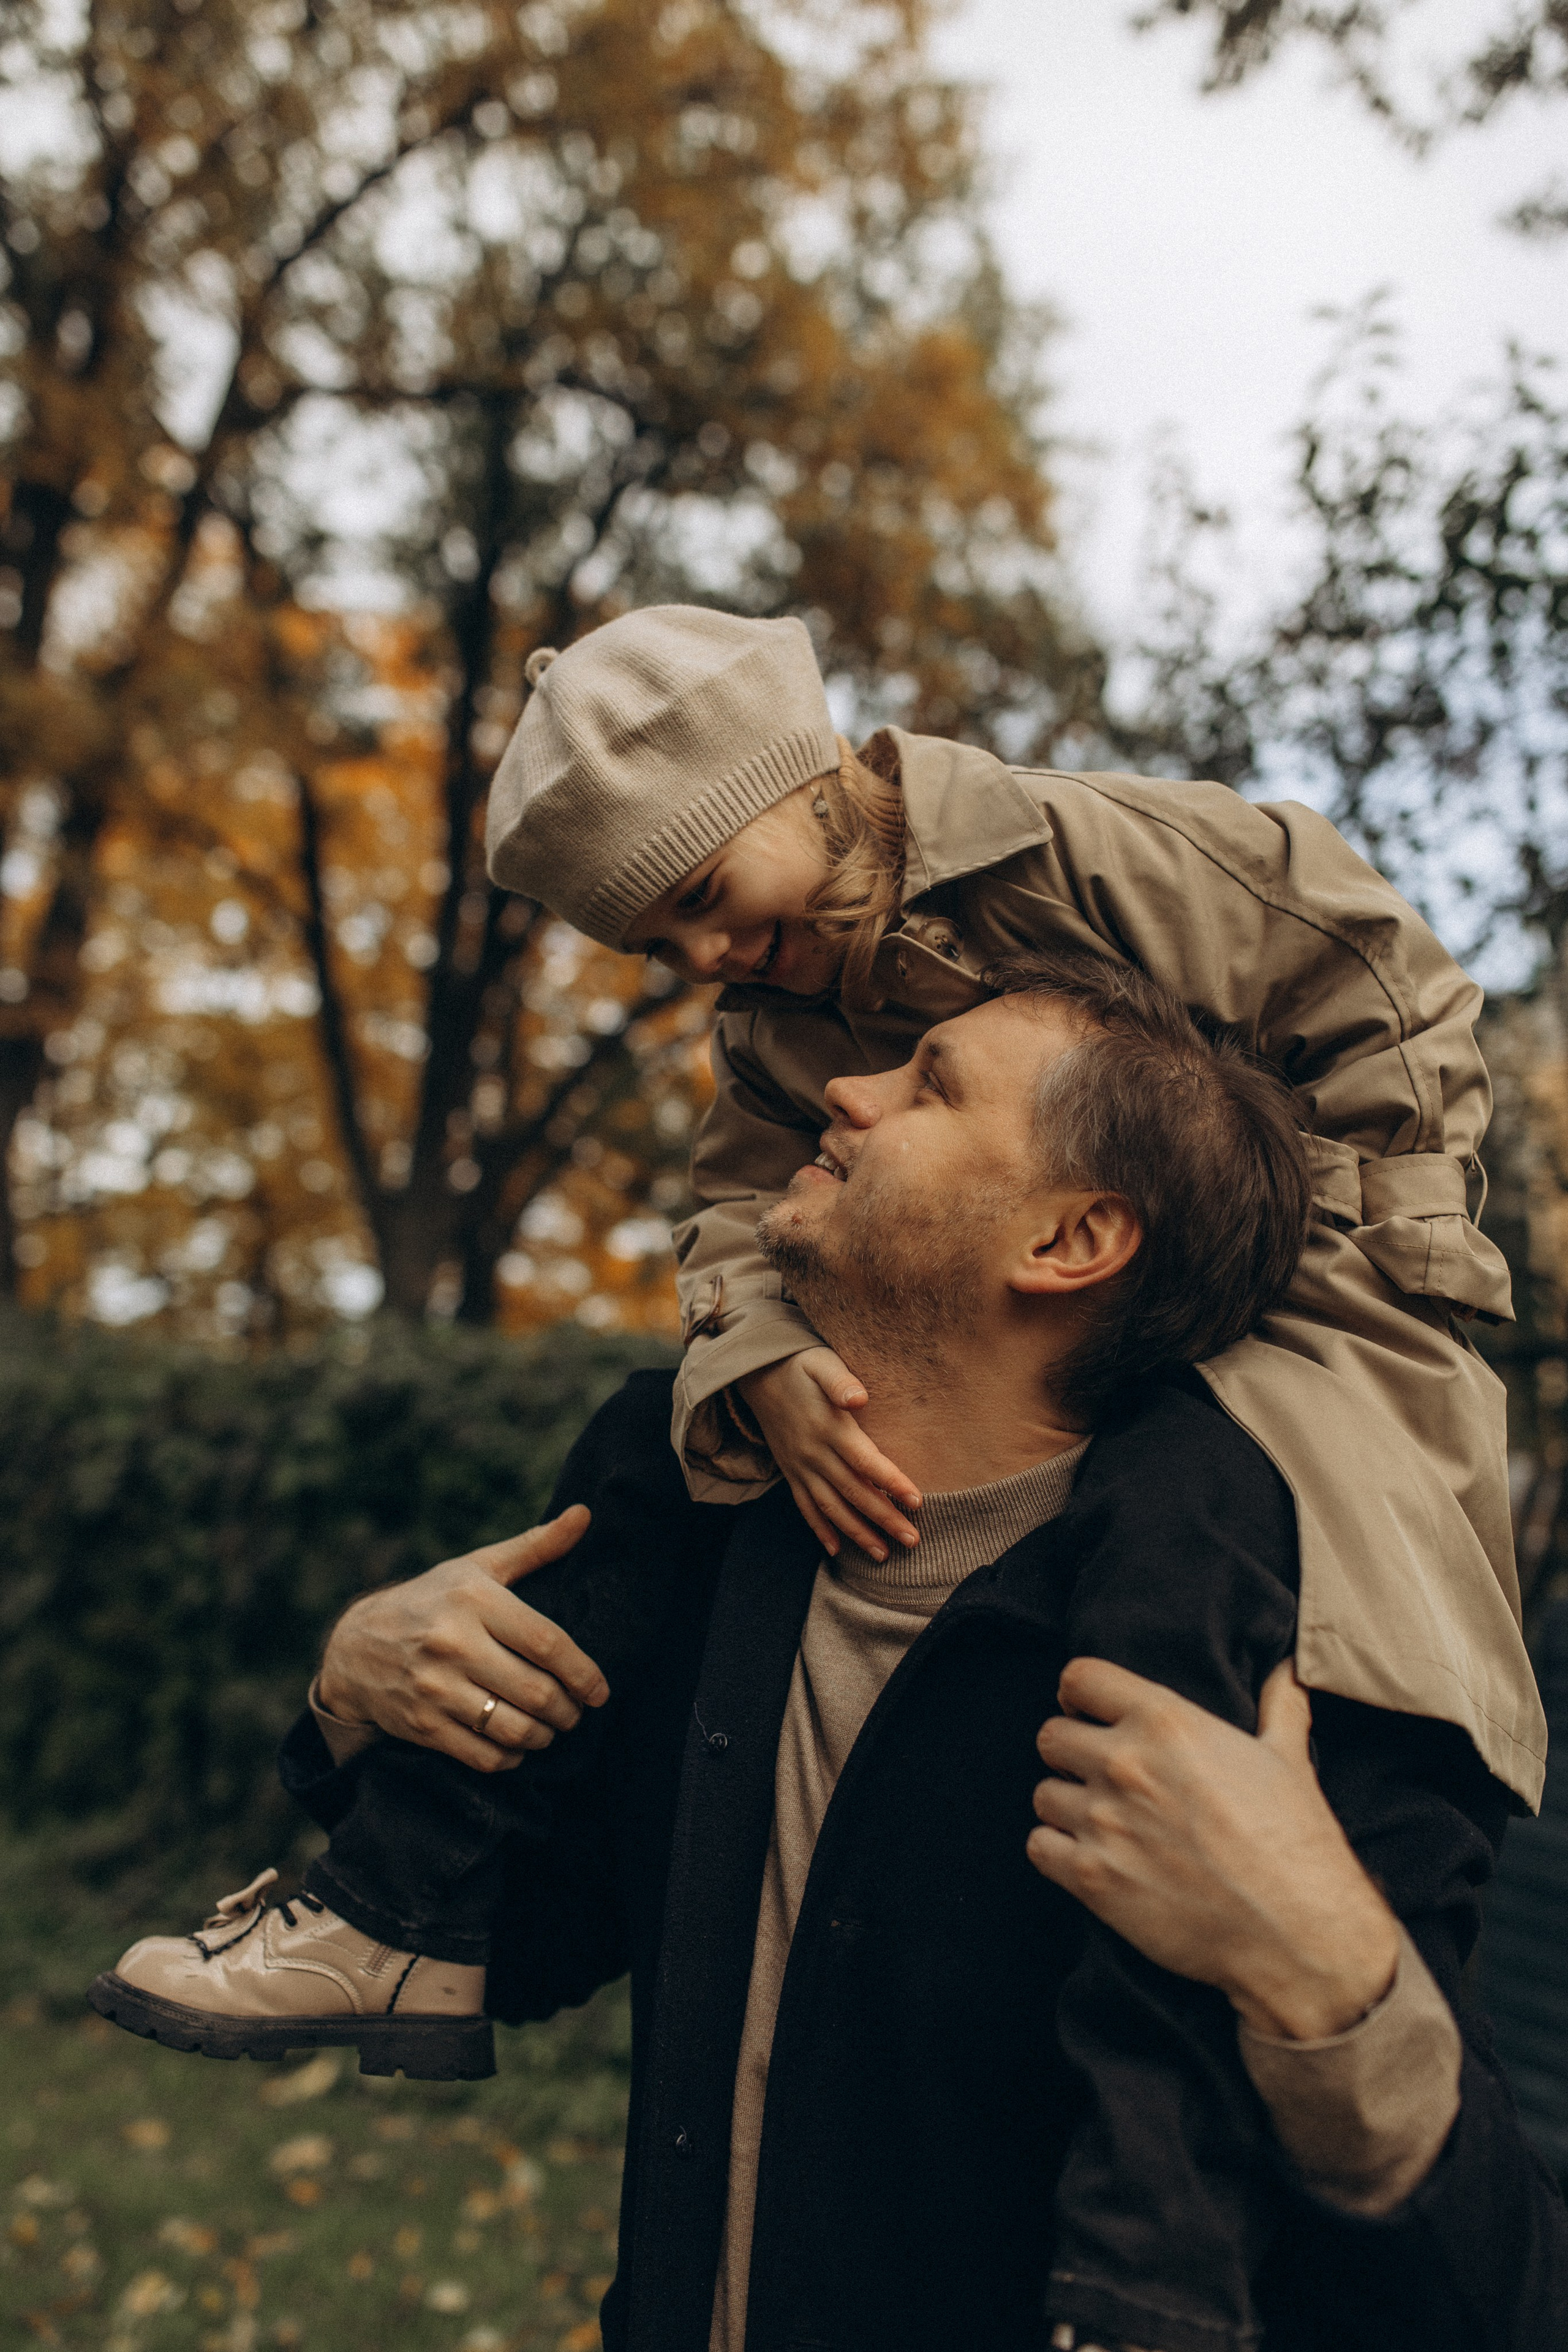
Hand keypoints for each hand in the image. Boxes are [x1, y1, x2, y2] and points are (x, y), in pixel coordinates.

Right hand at [316, 1507, 608, 1775]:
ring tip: (553, 1728)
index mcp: (474, 1600)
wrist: (355, 1646)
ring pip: (512, 1729)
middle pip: (535, 1691)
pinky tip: (519, 1745)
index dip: (582, 1671)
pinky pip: (483, 1755)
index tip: (600, 1690)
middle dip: (568, 1710)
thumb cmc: (432, 1600)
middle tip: (577, 1712)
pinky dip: (511, 1757)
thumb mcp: (478, 1567)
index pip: (546, 1642)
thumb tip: (585, 1514)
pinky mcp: (421, 1725)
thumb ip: (535, 1546)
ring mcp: (434, 1688)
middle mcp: (453, 1643)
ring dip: (545, 1736)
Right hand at [737, 1347, 920, 1559]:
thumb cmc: (800, 1365)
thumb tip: (860, 1398)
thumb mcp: (822, 1363)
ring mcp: (800, 1466)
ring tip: (883, 1554)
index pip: (866, 1462)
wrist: (758, 1373)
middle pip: (854, 1493)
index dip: (891, 1482)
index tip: (917, 1501)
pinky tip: (835, 1549)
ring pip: (831, 1507)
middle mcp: (814, 1453)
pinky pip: (804, 1506)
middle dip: (884, 1519)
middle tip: (913, 1541)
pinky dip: (820, 1529)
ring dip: (857, 1533)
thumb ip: (840, 1381)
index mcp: (829, 1428)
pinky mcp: (790, 1471)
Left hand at [1027, 1658, 1400, 2040]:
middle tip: (1097, 1775)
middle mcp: (1124, 1764)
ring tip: (1100, 1823)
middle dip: (1071, 1753)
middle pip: (1052, 1736)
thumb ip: (1278, 1704)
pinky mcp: (1091, 1877)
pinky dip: (1056, 1852)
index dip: (1080, 1695)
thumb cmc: (1296, 1842)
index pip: (1080, 1678)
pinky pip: (1038, 1847)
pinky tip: (1090, 1858)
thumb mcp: (1290, 1758)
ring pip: (1043, 1793)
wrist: (1297, 1933)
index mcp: (1165, 1721)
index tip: (1090, 1712)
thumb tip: (1289, 1668)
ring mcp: (1103, 1821)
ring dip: (1066, 1806)